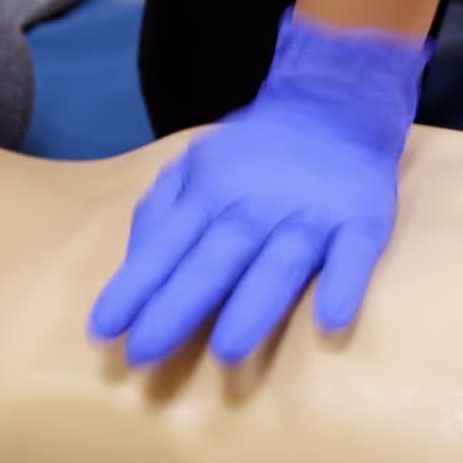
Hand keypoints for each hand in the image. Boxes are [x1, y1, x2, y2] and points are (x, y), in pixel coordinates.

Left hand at [89, 10, 430, 364]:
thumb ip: (161, 210)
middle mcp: (254, 207)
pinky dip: (343, 285)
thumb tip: (132, 263)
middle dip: (177, 306)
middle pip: (213, 260)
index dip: (134, 287)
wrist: (329, 108)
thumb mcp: (193, 166)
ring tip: (227, 353)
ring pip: (279, 264)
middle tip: (143, 354)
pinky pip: (353, 257)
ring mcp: (308, 215)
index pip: (164, 247)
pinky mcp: (359, 221)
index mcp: (209, 194)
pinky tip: (329, 321)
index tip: (103, 331)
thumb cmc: (251, 155)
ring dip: (253, 306)